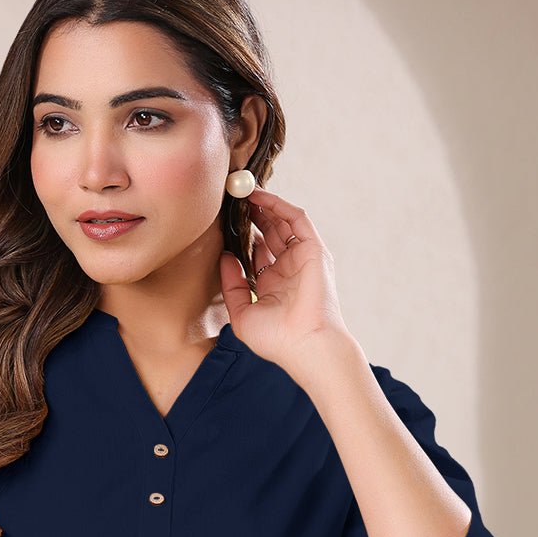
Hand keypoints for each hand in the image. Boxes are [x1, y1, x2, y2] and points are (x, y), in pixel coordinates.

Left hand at [219, 186, 352, 375]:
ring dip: (264, 206)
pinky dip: (279, 206)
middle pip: (270, 234)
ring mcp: (301, 258)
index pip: (256, 254)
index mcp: (272, 285)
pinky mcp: (313, 249)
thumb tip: (224, 257)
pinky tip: (260, 196)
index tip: (224, 224)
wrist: (306, 345)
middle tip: (232, 201)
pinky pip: (296, 219)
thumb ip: (232, 285)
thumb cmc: (277, 340)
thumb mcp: (241, 314)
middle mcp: (288, 269)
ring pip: (282, 223)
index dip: (241, 238)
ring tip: (242, 191)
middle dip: (252, 217)